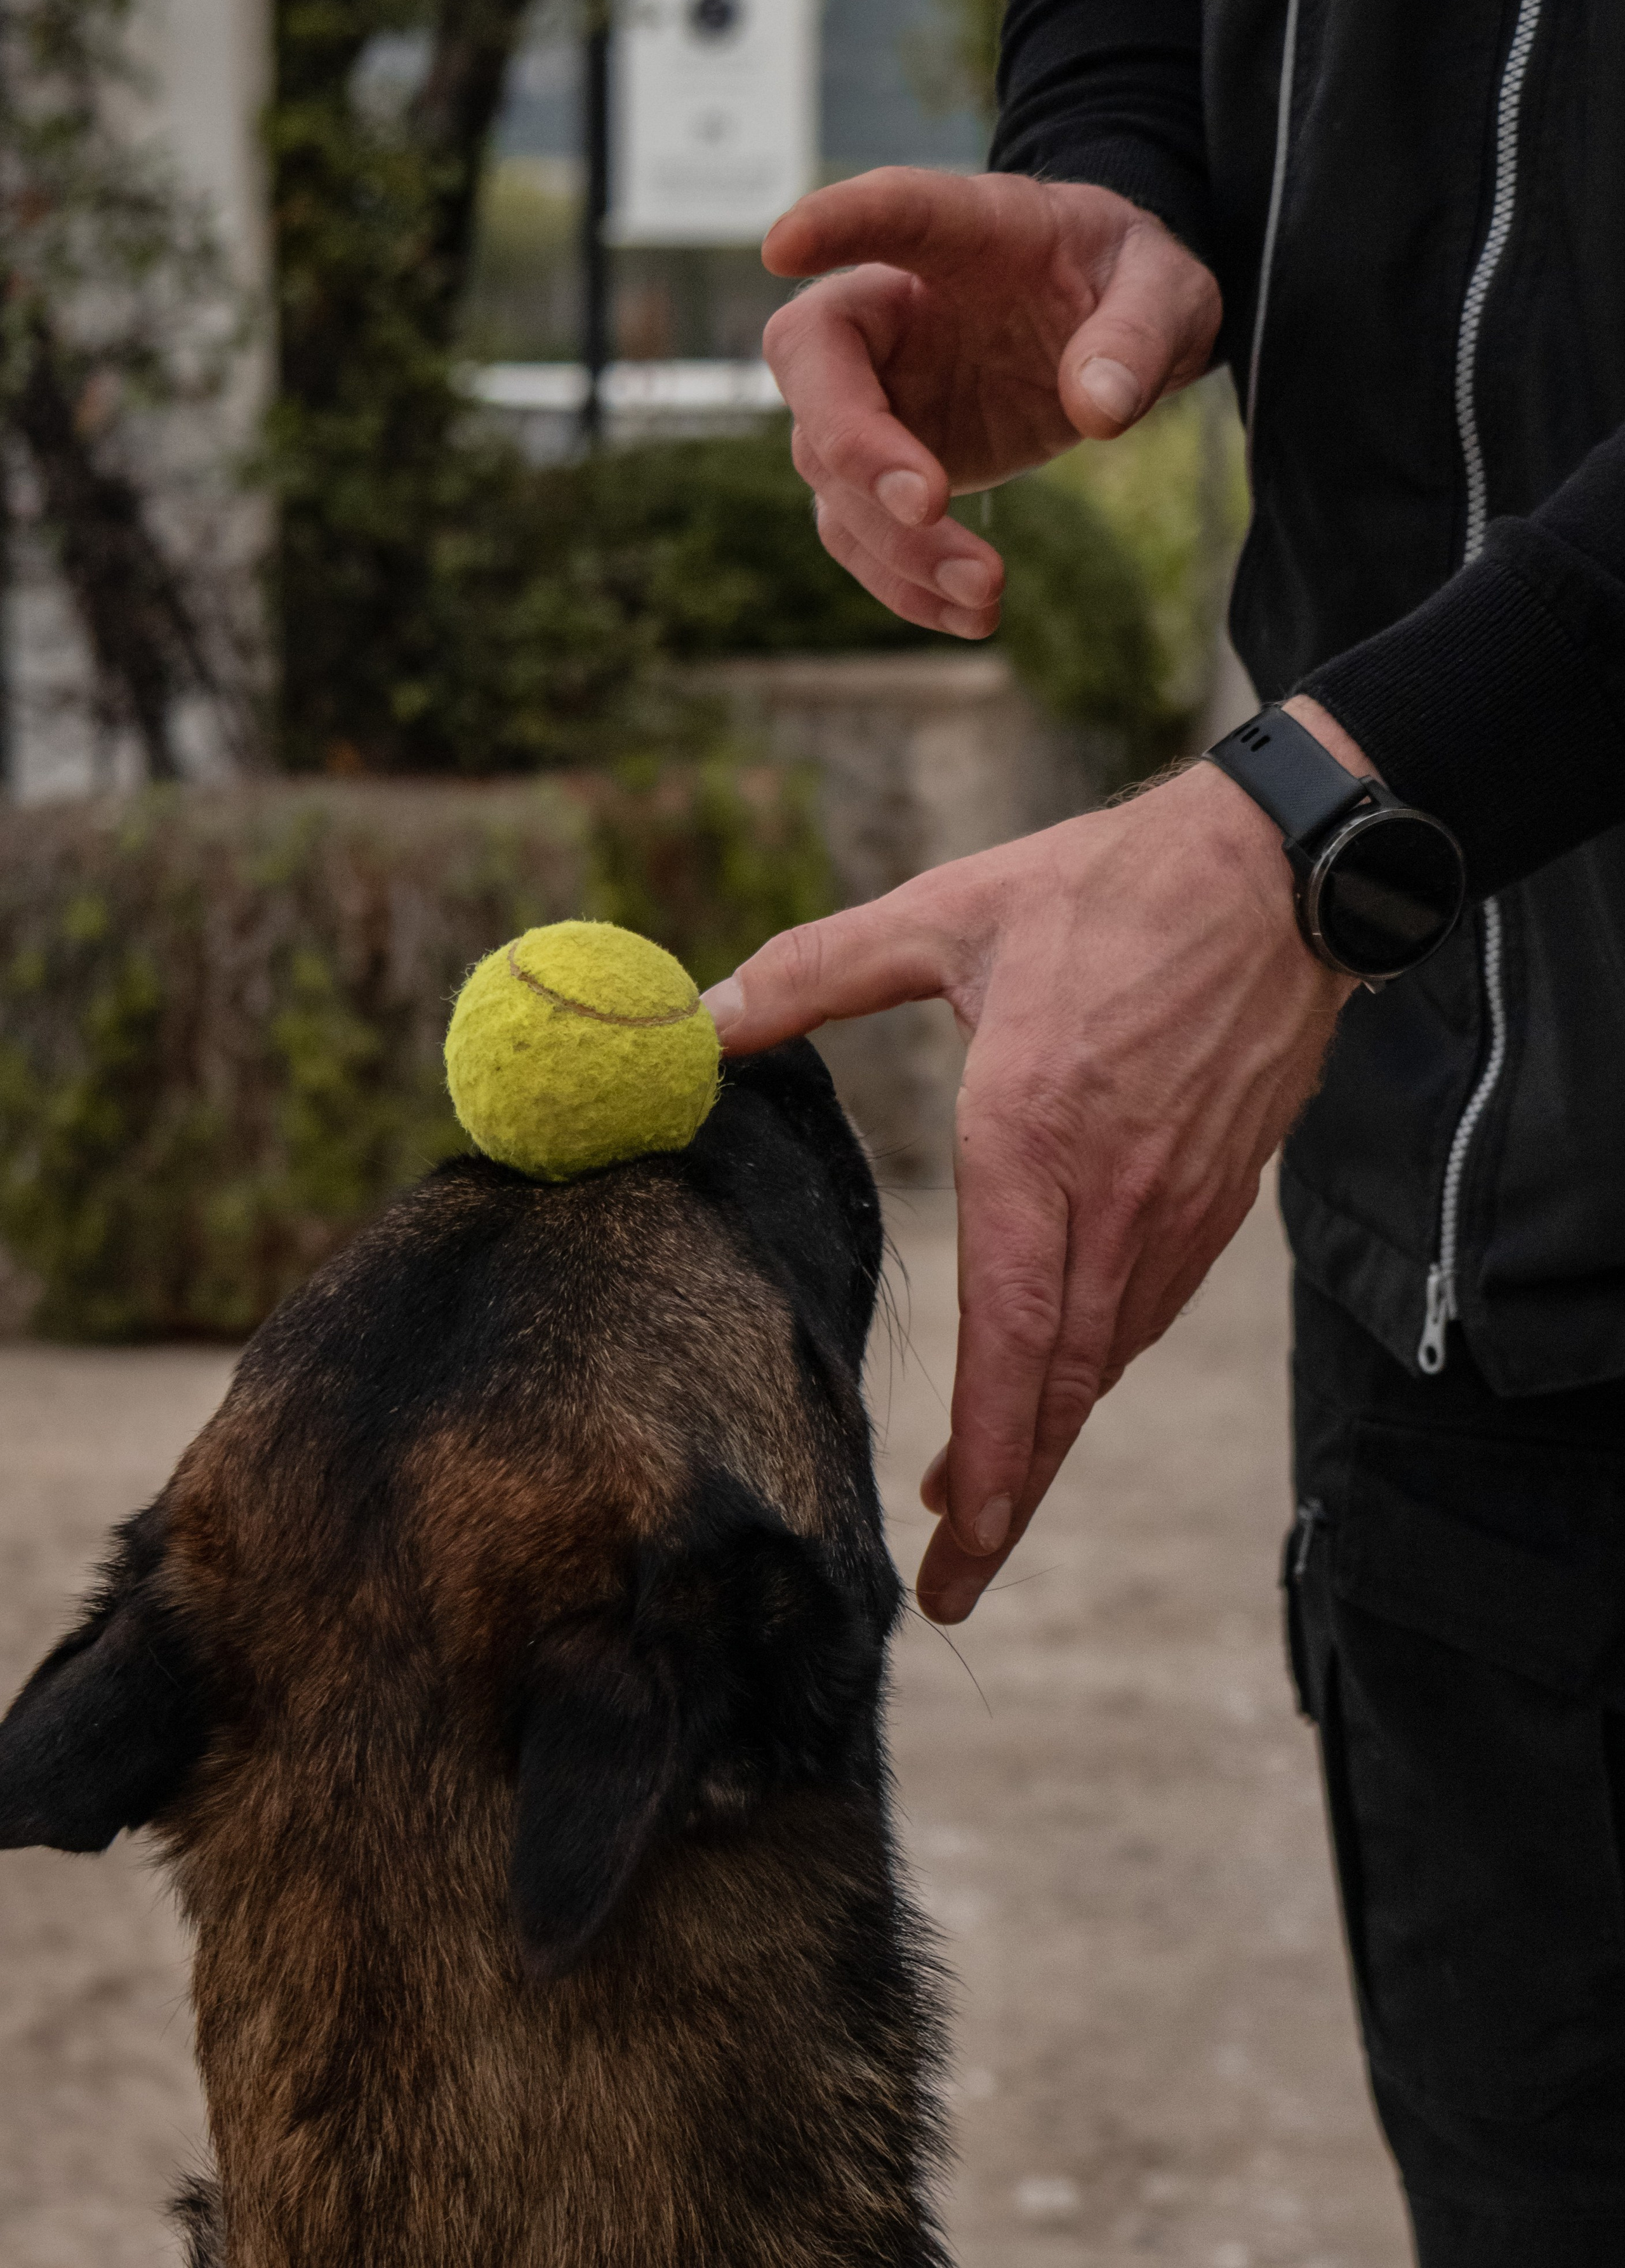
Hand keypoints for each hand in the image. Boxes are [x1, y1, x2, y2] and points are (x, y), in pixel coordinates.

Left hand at [702, 698, 1368, 1623]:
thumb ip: (817, 970)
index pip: (1010, 1336)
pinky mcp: (1217, 1195)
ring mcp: (1176, 1206)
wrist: (1281, 873)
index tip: (951, 1534)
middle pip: (1061, 1387)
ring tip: (984, 1502)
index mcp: (1034, 1139)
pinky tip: (1057, 1389)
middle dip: (1008, 1501)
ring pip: (1105, 1361)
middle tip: (954, 1586)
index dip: (985, 1451)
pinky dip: (1092, 1372)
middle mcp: (1113, 1198)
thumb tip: (703, 1015)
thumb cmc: (1107, 887)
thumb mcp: (949, 912)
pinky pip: (1146, 1311)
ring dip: (1044, 1440)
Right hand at [760, 168, 1221, 638]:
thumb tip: (1098, 409)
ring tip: (986, 593)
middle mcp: (888, 309)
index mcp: (959, 233)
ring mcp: (874, 392)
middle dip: (856, 444)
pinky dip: (903, 584)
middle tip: (932, 503)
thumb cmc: (1125, 283)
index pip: (886, 211)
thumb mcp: (1169, 289)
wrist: (1109, 327)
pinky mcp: (883, 465)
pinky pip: (859, 533)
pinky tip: (971, 619)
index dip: (831, 224)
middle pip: (813, 364)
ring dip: (893, 543)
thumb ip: (1139, 332)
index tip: (783, 245)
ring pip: (828, 471)